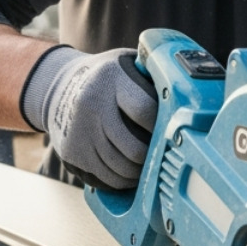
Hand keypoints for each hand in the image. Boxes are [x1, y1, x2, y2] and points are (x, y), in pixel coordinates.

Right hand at [21, 46, 157, 189]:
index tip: (169, 129)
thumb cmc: (108, 79)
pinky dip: (123, 180)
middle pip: (133, 149)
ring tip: (148, 165)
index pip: (145, 111)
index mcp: (110, 79)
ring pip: (120, 168)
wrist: (59, 87)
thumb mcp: (127, 65)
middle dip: (152, 157)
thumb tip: (187, 95)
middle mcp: (91, 105)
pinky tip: (130, 172)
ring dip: (139, 173)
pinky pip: (105, 177)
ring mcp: (79, 131)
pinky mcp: (72, 152)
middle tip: (161, 156)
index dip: (162, 126)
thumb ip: (152, 76)